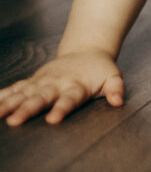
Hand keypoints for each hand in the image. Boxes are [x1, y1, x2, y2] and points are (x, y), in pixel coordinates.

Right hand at [0, 50, 123, 125]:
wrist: (86, 51)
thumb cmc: (99, 70)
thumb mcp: (112, 77)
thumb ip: (116, 89)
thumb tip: (118, 101)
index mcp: (76, 86)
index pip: (69, 99)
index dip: (61, 108)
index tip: (52, 119)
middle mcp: (56, 84)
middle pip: (41, 98)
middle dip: (27, 109)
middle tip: (15, 121)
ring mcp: (43, 82)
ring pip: (24, 93)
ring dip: (9, 104)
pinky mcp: (33, 81)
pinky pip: (15, 88)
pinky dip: (3, 95)